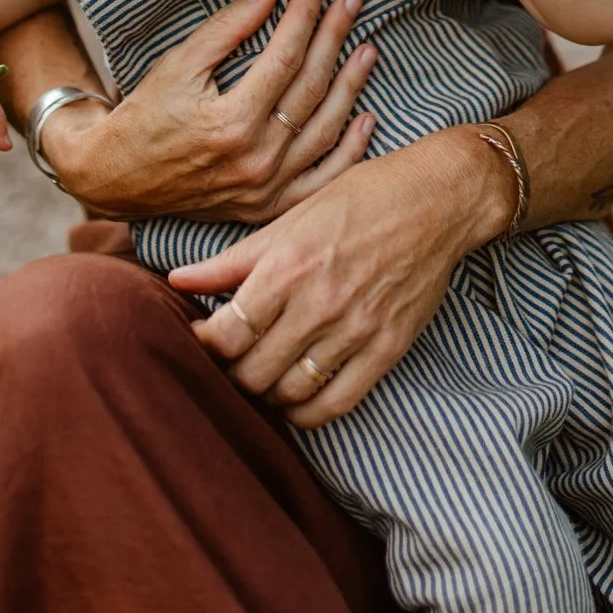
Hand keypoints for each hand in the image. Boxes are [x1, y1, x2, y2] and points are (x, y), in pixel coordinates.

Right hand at [44, 0, 378, 221]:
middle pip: (310, 88)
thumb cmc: (145, 114)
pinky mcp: (268, 208)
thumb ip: (227, 28)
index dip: (304, 17)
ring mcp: (265, 189)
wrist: (117, 177)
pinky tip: (366, 118)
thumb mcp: (179, 64)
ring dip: (351, 86)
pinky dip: (349, 151)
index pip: (284, 58)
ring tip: (367, 49)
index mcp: (231, 122)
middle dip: (333, 38)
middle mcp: (255, 159)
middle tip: (351, 3)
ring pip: (324, 130)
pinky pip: (322, 181)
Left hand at [170, 127, 515, 425]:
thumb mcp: (289, 218)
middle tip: (232, 359)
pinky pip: (336, 404)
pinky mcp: (387, 348)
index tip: (205, 336)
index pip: (226, 335)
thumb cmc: (357, 200)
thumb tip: (178, 281)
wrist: (435, 200)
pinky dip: (307, 412)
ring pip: (289, 393)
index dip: (205, 345)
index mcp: (288, 266)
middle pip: (252, 372)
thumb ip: (232, 259)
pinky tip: (296, 397)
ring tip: (263, 374)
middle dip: (232, 372)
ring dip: (267, 393)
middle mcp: (319, 303)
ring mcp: (356, 329)